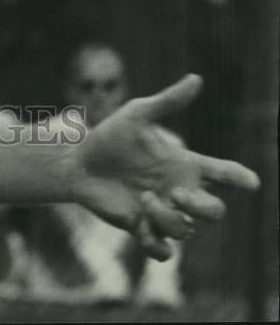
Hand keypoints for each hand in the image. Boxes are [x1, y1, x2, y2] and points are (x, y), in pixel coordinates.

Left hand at [67, 74, 258, 258]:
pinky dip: (158, 246)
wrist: (78, 162)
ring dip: (166, 216)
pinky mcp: (142, 229)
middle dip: (202, 206)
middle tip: (175, 191)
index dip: (238, 177)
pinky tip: (143, 229)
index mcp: (182, 164)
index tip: (251, 181)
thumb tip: (197, 79)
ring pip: (186, 229)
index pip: (221, 172)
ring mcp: (162, 212)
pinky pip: (162, 251)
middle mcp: (177, 191)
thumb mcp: (137, 115)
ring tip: (142, 198)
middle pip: (214, 211)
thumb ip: (168, 101)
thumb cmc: (109, 136)